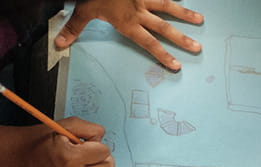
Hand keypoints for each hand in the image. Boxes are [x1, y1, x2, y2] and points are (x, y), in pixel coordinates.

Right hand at [0, 117, 115, 166]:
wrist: (18, 153)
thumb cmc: (39, 138)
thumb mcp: (66, 124)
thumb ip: (90, 129)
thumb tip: (101, 138)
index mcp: (71, 158)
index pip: (104, 152)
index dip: (97, 142)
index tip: (84, 140)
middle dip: (103, 157)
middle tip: (90, 149)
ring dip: (94, 163)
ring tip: (77, 154)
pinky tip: (71, 161)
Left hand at [56, 0, 203, 70]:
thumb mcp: (82, 9)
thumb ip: (74, 28)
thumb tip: (61, 44)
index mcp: (126, 20)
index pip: (148, 42)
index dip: (163, 54)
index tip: (176, 65)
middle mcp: (139, 10)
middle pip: (164, 27)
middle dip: (181, 39)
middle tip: (196, 48)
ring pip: (168, 6)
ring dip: (184, 14)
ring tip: (199, 20)